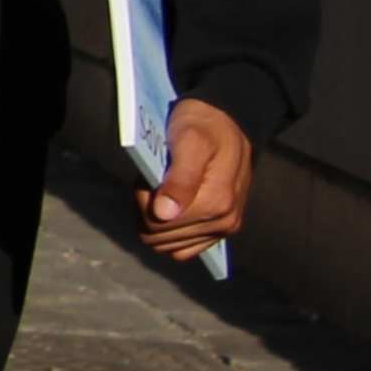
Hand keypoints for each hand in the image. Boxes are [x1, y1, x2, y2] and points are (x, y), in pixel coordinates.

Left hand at [140, 98, 252, 260]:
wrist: (227, 121)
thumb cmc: (203, 126)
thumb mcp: (188, 141)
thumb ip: (179, 178)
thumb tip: (163, 214)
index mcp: (215, 203)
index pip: (156, 223)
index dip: (143, 199)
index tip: (149, 175)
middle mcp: (223, 222)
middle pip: (159, 237)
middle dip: (148, 210)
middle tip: (156, 181)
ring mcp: (223, 228)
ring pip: (168, 244)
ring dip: (157, 220)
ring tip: (164, 190)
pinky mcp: (220, 229)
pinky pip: (184, 248)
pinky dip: (171, 232)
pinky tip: (172, 205)